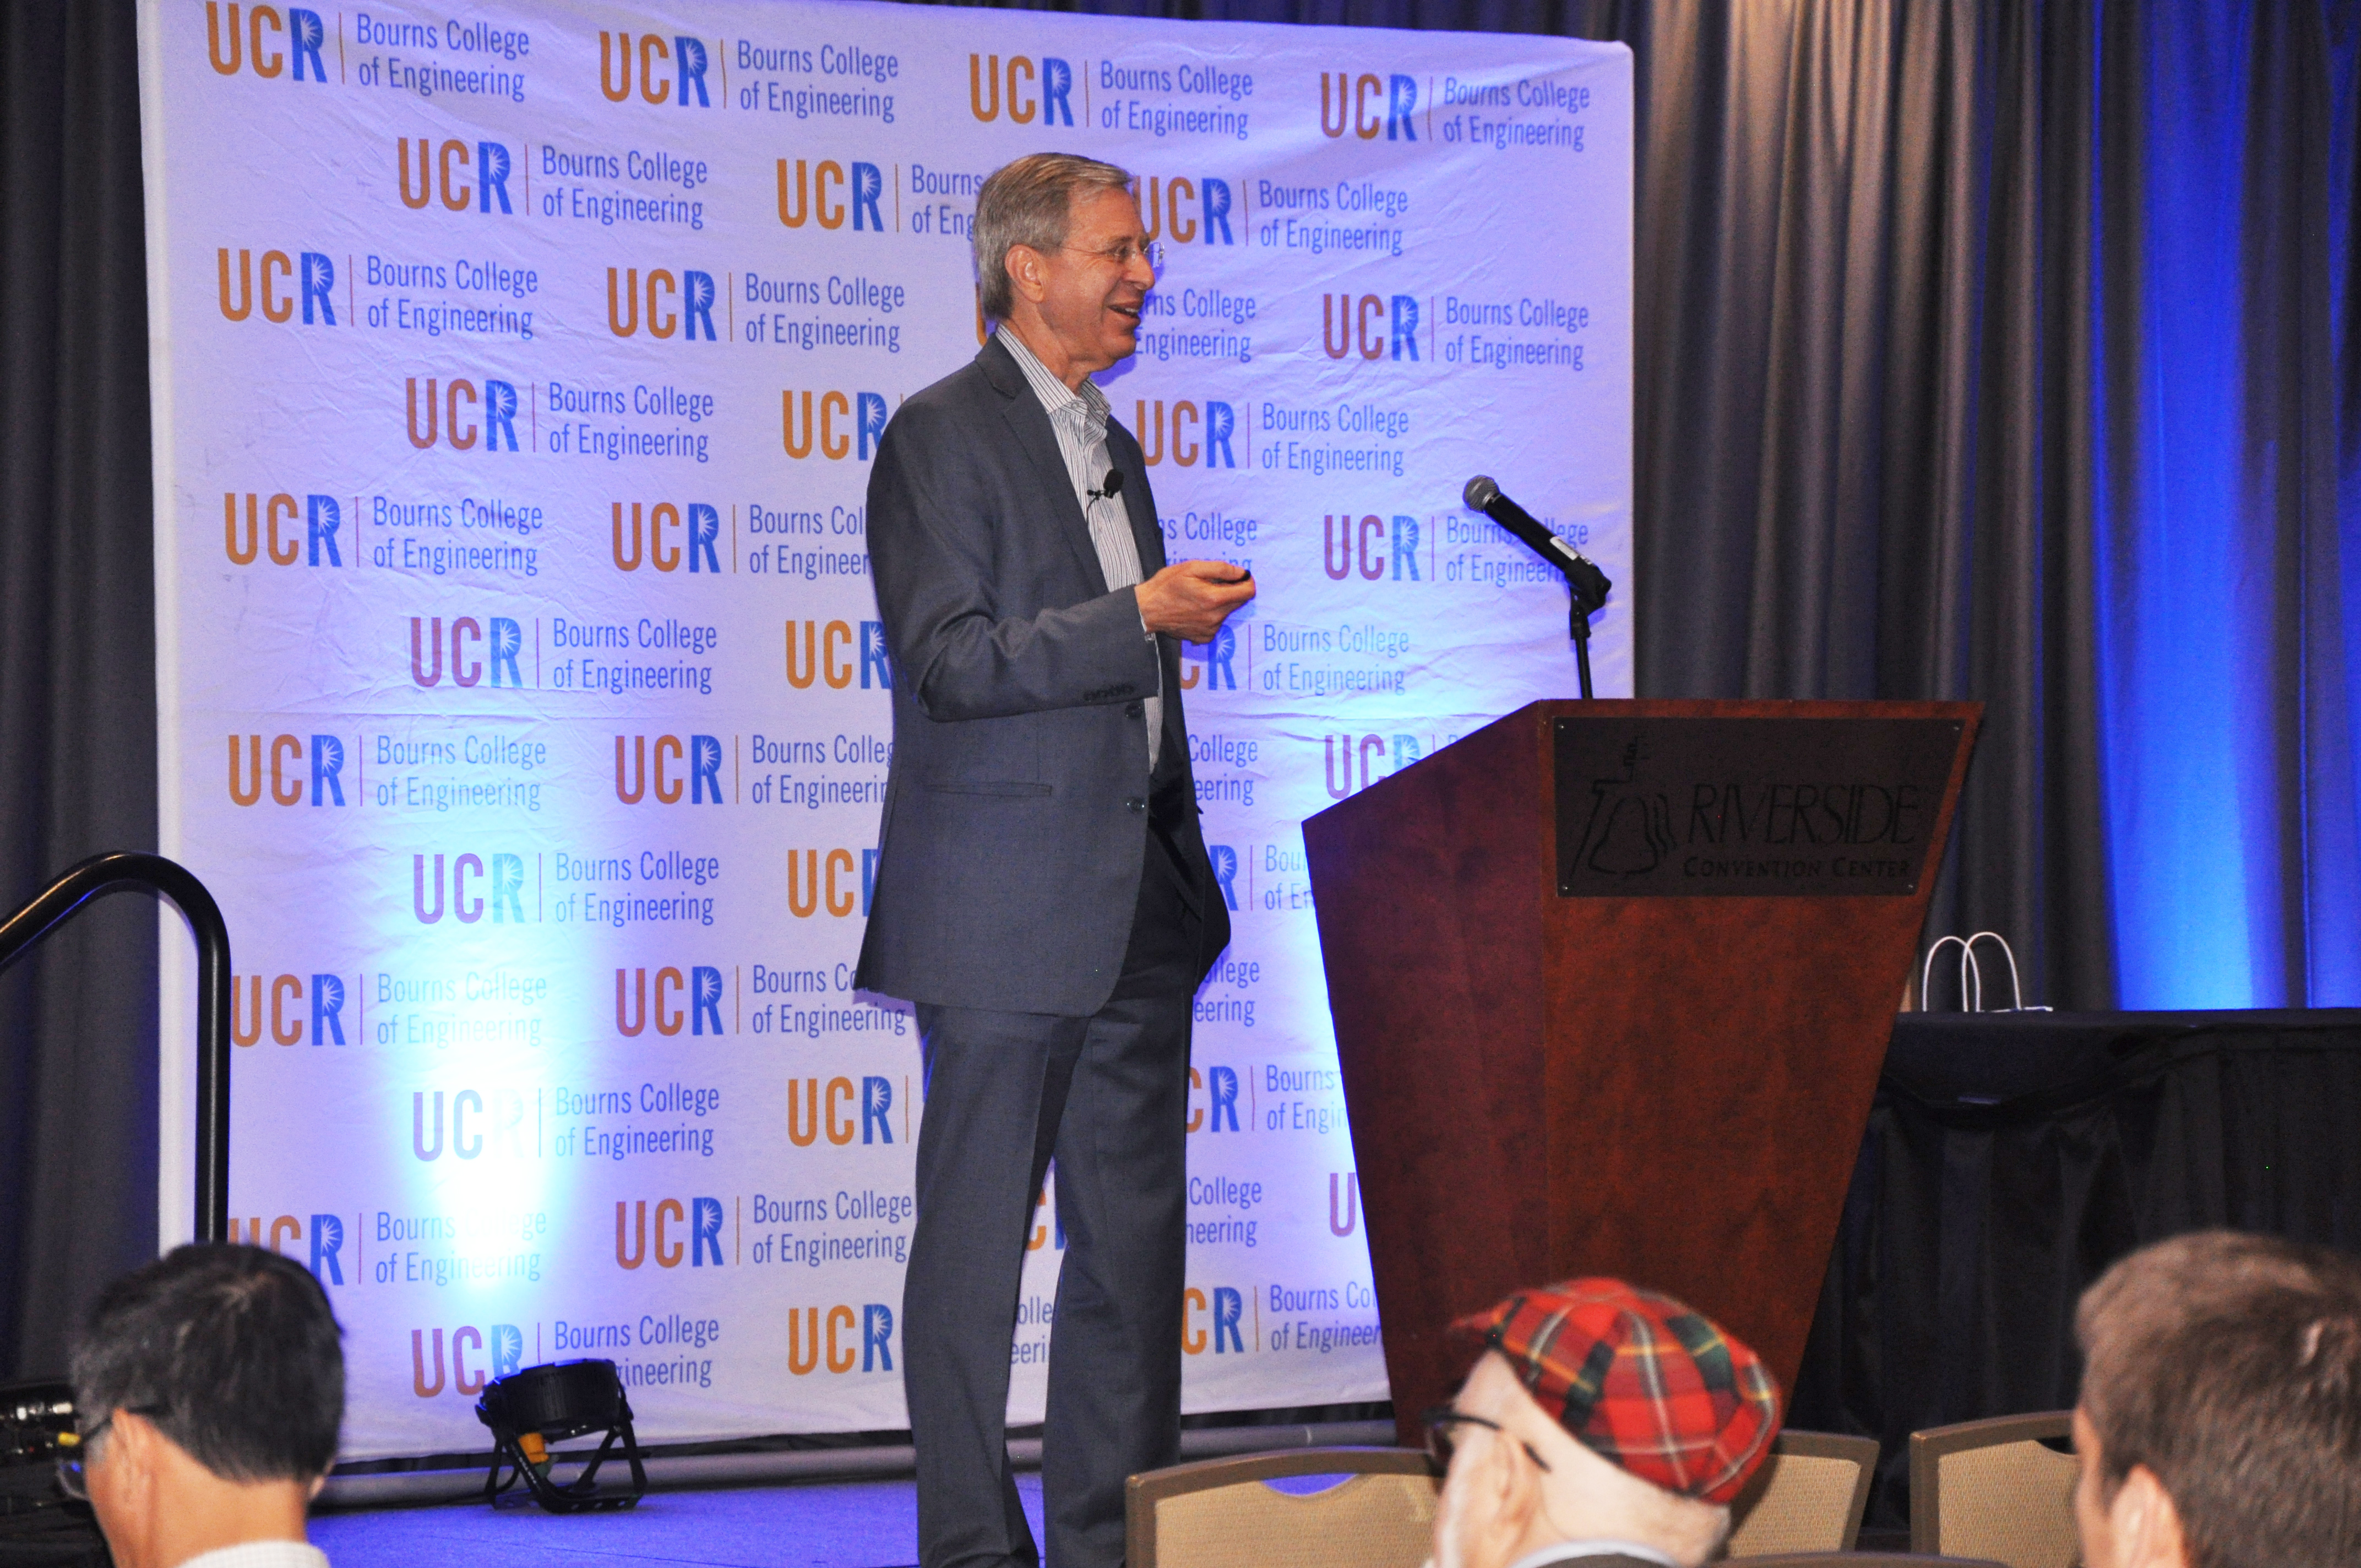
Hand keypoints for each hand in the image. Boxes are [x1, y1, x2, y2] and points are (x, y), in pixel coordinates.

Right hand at [1136, 559, 1254, 643]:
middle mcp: (1216, 617)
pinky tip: (1195, 610)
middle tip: (1214, 583)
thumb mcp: (1191, 568)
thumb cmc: (1166, 586)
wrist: (1146, 610)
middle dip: (1232, 590)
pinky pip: (1216, 624)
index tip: (1241, 576)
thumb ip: (1220, 569)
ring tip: (1200, 596)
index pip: (1248, 592)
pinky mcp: (1203, 637)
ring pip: (1227, 612)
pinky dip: (1211, 615)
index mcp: (1215, 599)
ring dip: (1220, 603)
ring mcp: (1210, 629)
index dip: (1247, 581)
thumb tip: (1241, 572)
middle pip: (1239, 602)